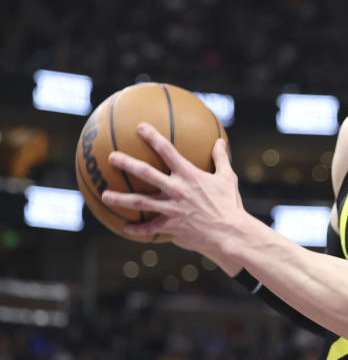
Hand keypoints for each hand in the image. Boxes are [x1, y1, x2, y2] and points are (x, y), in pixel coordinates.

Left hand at [101, 122, 244, 273]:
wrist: (229, 232)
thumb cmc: (230, 204)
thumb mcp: (228, 178)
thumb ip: (221, 159)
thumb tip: (220, 141)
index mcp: (190, 175)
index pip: (168, 150)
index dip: (153, 137)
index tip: (140, 127)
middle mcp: (177, 189)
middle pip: (146, 173)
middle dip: (127, 163)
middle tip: (111, 157)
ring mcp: (172, 208)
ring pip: (140, 202)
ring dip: (120, 198)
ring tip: (105, 195)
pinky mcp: (172, 225)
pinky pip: (150, 228)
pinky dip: (138, 229)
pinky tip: (126, 228)